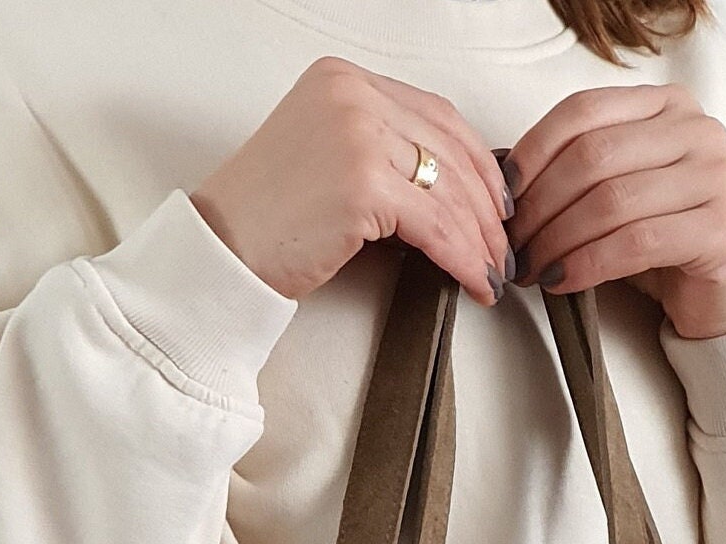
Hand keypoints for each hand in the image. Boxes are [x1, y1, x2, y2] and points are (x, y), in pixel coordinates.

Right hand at [191, 57, 510, 306]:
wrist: (222, 252)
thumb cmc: (267, 218)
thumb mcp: (327, 158)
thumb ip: (381, 151)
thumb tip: (448, 187)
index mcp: (343, 80)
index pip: (437, 115)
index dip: (478, 165)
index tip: (496, 204)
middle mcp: (352, 95)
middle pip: (450, 150)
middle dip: (487, 209)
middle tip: (503, 248)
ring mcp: (357, 134)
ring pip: (449, 190)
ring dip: (481, 240)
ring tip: (492, 273)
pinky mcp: (362, 184)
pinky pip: (436, 226)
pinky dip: (464, 258)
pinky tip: (475, 281)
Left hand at [504, 86, 725, 339]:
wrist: (720, 293)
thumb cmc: (661, 241)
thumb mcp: (619, 190)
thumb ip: (579, 170)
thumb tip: (503, 178)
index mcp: (666, 105)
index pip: (583, 112)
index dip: (533, 152)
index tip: (504, 197)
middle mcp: (698, 130)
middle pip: (593, 156)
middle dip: (541, 205)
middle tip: (513, 245)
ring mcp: (716, 177)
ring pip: (611, 201)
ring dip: (558, 240)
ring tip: (532, 268)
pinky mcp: (722, 229)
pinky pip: (636, 242)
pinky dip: (589, 263)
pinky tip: (562, 280)